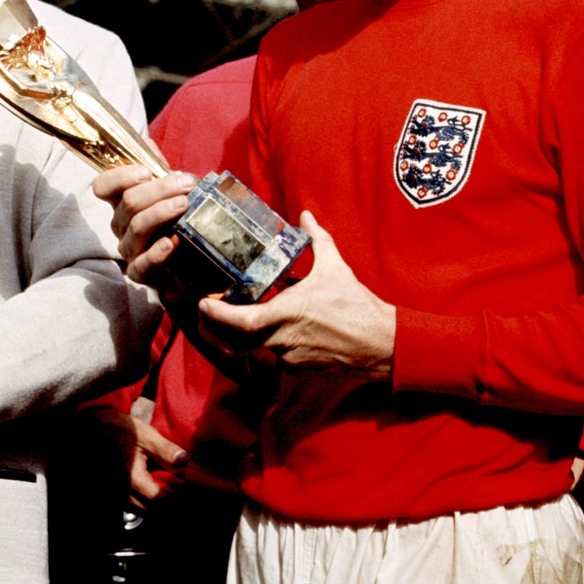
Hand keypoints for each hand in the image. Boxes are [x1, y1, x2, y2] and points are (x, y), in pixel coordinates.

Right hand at [85, 405, 189, 506]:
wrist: (96, 430)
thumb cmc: (120, 430)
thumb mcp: (146, 435)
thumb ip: (165, 450)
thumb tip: (184, 460)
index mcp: (131, 479)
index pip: (159, 499)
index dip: (175, 490)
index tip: (181, 477)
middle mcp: (122, 493)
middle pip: (153, 509)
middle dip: (168, 498)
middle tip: (175, 479)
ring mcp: (116, 497)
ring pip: (144, 510)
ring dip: (157, 500)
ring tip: (163, 480)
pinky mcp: (114, 496)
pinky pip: (134, 506)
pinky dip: (146, 499)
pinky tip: (151, 483)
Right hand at [93, 163, 196, 283]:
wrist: (193, 260)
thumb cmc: (176, 219)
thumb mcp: (169, 191)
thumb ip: (157, 168)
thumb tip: (146, 142)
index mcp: (122, 202)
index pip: (104, 186)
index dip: (120, 177)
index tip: (145, 171)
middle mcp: (120, 224)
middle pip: (129, 203)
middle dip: (159, 189)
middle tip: (186, 182)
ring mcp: (129, 249)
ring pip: (137, 227)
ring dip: (161, 212)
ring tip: (184, 203)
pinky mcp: (142, 272)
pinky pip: (142, 264)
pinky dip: (157, 252)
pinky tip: (171, 242)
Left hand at [198, 211, 395, 380]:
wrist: (379, 343)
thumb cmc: (356, 304)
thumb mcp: (335, 266)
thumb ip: (317, 239)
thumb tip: (306, 215)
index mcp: (289, 312)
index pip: (244, 321)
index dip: (219, 315)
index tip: (204, 303)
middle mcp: (284, 338)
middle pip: (235, 343)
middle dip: (214, 330)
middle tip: (205, 313)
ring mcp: (289, 357)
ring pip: (251, 350)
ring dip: (236, 337)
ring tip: (227, 319)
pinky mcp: (296, 368)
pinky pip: (270, 357)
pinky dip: (261, 344)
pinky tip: (262, 330)